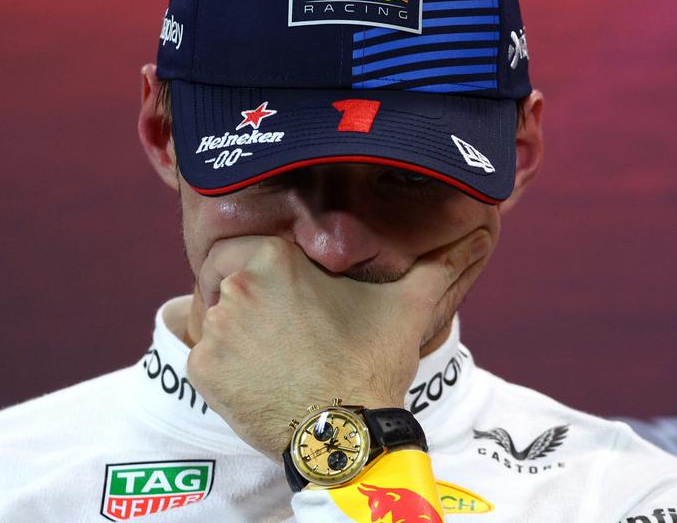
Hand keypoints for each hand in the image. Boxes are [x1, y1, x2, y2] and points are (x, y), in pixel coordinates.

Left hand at [185, 229, 491, 456]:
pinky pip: (203, 359)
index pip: (238, 247)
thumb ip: (434, 265)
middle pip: (218, 281)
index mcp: (274, 256)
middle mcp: (236, 286)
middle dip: (237, 298)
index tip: (276, 293)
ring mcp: (215, 330)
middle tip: (272, 329)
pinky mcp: (203, 370)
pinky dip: (223, 370)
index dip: (252, 268)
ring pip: (210, 319)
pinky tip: (259, 382)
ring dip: (232, 334)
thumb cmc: (372, 363)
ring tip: (271, 358)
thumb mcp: (406, 304)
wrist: (350, 434)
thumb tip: (473, 241)